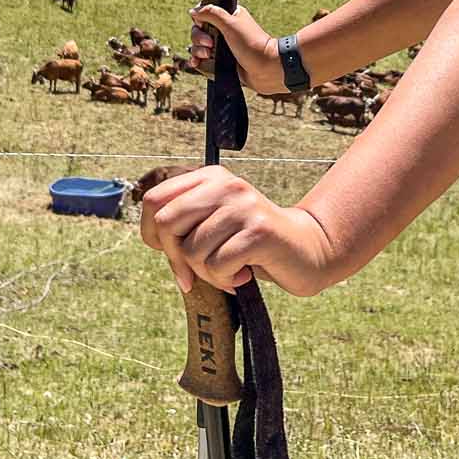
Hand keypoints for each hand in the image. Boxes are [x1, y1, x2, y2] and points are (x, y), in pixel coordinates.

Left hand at [141, 165, 336, 297]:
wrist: (305, 252)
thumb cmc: (250, 245)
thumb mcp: (213, 227)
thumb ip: (183, 226)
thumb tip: (153, 239)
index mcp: (209, 177)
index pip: (153, 201)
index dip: (152, 235)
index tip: (173, 255)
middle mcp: (225, 184)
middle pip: (166, 224)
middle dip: (176, 259)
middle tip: (196, 275)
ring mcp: (243, 205)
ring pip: (192, 250)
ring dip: (207, 274)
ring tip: (230, 271)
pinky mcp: (259, 230)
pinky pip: (217, 265)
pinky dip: (225, 280)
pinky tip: (243, 275)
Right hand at [189, 1, 284, 96]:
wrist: (266, 69)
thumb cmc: (252, 44)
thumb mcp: (231, 23)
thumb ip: (211, 13)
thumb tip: (193, 11)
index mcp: (228, 17)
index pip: (204, 15)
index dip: (200, 21)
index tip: (205, 27)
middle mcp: (223, 31)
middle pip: (198, 31)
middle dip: (199, 38)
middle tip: (210, 44)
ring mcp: (221, 48)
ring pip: (198, 46)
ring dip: (198, 50)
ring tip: (208, 55)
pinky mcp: (220, 63)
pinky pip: (202, 60)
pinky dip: (197, 61)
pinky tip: (196, 63)